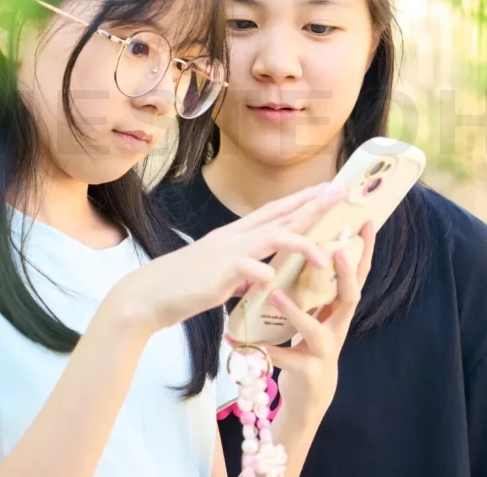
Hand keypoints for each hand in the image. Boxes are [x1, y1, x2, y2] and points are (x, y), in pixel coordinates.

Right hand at [111, 182, 345, 332]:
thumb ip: (242, 271)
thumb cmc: (181, 286)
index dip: (300, 200)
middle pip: (280, 215)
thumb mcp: (219, 274)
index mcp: (234, 235)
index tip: (324, 189)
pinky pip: (252, 271)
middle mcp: (234, 237)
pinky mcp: (220, 273)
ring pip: (273, 236)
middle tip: (339, 193)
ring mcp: (227, 252)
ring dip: (302, 242)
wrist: (147, 295)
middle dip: (312, 205)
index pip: (273, 211)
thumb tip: (261, 276)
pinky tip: (276, 284)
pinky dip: (267, 275)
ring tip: (326, 256)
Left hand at [265, 221, 374, 420]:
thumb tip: (312, 244)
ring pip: (314, 330)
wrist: (310, 394)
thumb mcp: (320, 312)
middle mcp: (339, 327)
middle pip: (350, 298)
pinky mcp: (307, 371)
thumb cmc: (312, 344)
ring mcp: (325, 350)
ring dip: (296, 311)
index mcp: (340, 308)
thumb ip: (318, 285)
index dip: (365, 250)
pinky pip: (283, 358)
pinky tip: (242, 340)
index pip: (358, 275)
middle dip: (345, 274)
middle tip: (335, 250)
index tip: (367, 221)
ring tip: (275, 294)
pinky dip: (263, 349)